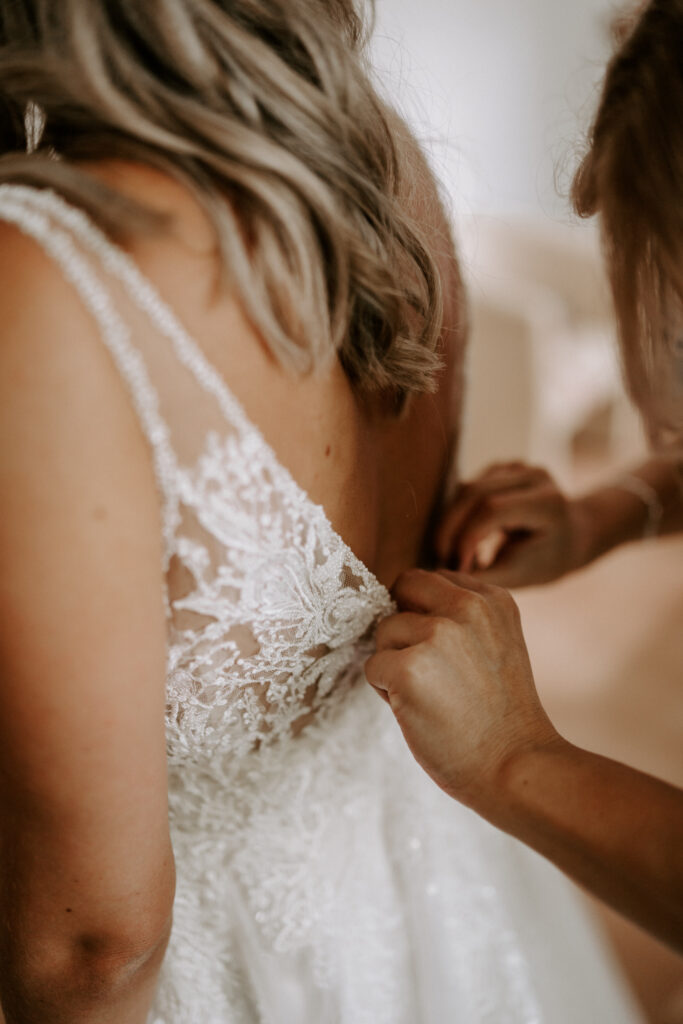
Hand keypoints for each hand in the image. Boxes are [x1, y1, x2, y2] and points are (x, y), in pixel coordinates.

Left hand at [366, 569, 560, 815]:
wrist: (516, 767)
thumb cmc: (502, 718)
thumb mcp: (498, 645)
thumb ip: (462, 618)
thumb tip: (404, 607)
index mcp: (492, 599)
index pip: (431, 581)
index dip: (426, 616)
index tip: (449, 655)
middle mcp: (466, 606)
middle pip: (403, 588)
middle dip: (404, 624)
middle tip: (428, 669)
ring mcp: (437, 634)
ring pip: (384, 632)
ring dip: (395, 664)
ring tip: (431, 697)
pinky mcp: (408, 668)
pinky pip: (373, 667)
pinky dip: (386, 693)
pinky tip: (420, 712)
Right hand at [434, 462, 591, 587]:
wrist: (573, 535)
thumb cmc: (549, 560)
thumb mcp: (522, 575)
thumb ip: (485, 576)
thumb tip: (445, 575)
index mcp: (548, 501)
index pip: (493, 509)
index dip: (466, 537)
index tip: (456, 566)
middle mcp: (534, 476)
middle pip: (475, 492)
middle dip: (451, 528)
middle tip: (441, 557)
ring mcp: (518, 467)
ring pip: (467, 487)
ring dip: (450, 521)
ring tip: (448, 551)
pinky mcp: (503, 468)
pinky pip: (469, 487)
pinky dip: (457, 513)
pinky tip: (458, 537)